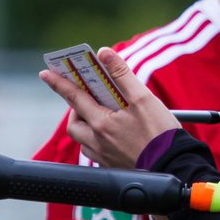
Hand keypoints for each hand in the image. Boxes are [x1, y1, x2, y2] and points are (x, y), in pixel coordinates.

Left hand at [39, 46, 179, 168]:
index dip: (59, 83)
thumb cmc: (160, 133)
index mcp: (102, 124)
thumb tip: (105, 53)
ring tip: (103, 115)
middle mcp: (98, 142)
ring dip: (86, 124)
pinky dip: (96, 139)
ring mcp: (103, 157)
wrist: (174, 166)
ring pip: (83, 139)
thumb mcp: (143, 98)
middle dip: (76, 109)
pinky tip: (112, 134)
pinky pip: (94, 152)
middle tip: (90, 98)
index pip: (74, 97)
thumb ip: (122, 74)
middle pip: (74, 123)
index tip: (46, 73)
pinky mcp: (111, 166)